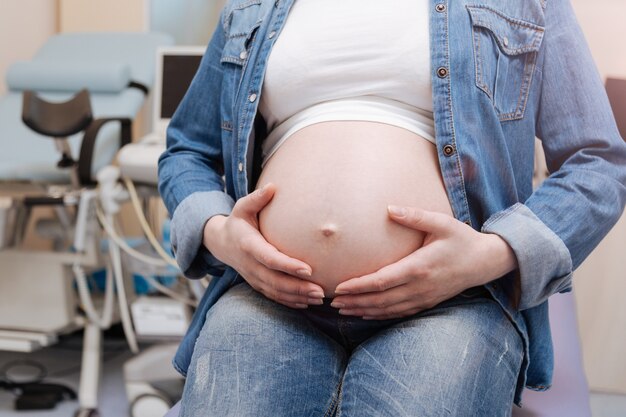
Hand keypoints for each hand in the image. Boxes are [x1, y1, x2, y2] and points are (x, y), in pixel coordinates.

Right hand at [203, 183, 323, 308]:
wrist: (221, 243)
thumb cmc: (238, 221)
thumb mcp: (242, 207)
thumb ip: (256, 199)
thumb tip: (273, 187)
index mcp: (248, 245)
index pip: (270, 258)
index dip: (288, 265)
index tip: (308, 269)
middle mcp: (250, 265)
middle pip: (275, 281)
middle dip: (298, 287)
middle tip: (321, 291)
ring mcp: (253, 277)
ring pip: (276, 292)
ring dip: (298, 297)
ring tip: (319, 298)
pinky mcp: (256, 284)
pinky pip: (274, 296)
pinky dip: (290, 302)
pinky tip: (307, 303)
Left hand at [331, 205, 517, 319]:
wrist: (485, 262)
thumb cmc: (461, 239)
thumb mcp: (441, 223)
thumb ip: (415, 216)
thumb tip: (389, 208)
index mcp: (419, 267)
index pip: (382, 281)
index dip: (359, 286)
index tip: (339, 287)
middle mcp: (419, 287)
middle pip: (380, 300)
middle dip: (354, 302)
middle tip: (331, 301)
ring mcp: (423, 298)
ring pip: (387, 310)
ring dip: (363, 310)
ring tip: (342, 309)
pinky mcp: (426, 302)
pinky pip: (398, 313)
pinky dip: (379, 315)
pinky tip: (365, 313)